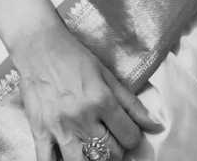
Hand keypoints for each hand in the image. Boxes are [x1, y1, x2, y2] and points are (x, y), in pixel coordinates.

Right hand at [12, 22, 159, 160]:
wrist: (39, 47)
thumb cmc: (75, 57)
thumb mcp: (107, 75)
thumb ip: (132, 103)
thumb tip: (156, 125)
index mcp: (102, 100)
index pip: (129, 136)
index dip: (132, 137)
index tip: (127, 133)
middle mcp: (82, 117)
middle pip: (110, 154)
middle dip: (116, 150)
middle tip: (111, 139)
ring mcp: (59, 128)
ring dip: (93, 160)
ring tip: (94, 150)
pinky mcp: (39, 133)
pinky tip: (70, 155)